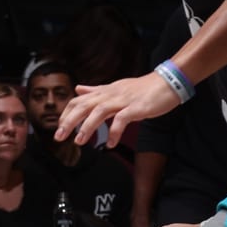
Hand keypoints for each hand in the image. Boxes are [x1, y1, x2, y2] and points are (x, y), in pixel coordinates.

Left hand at [54, 72, 180, 148]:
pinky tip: (110, 144)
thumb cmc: (142, 88)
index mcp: (104, 92)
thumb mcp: (115, 88)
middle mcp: (111, 95)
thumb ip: (95, 91)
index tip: (58, 128)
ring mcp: (124, 100)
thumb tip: (78, 89)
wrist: (168, 83)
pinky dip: (115, 132)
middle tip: (59, 137)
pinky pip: (122, 119)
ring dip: (88, 127)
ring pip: (100, 111)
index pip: (78, 101)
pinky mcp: (137, 107)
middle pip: (84, 105)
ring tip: (79, 141)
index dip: (66, 114)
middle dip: (69, 121)